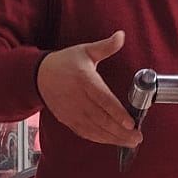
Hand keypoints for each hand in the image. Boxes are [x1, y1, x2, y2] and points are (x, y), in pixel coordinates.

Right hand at [38, 30, 138, 147]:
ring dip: (113, 138)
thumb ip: (105, 46)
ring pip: (94, 129)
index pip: (102, 99)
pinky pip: (86, 133)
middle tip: (137, 136)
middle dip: (120, 131)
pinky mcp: (68, 120)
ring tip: (131, 142)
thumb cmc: (65, 63)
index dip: (116, 112)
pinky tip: (114, 141)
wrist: (39, 76)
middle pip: (101, 119)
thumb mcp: (85, 51)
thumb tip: (121, 35)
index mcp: (84, 80)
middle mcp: (77, 99)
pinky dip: (100, 139)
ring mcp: (72, 112)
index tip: (130, 121)